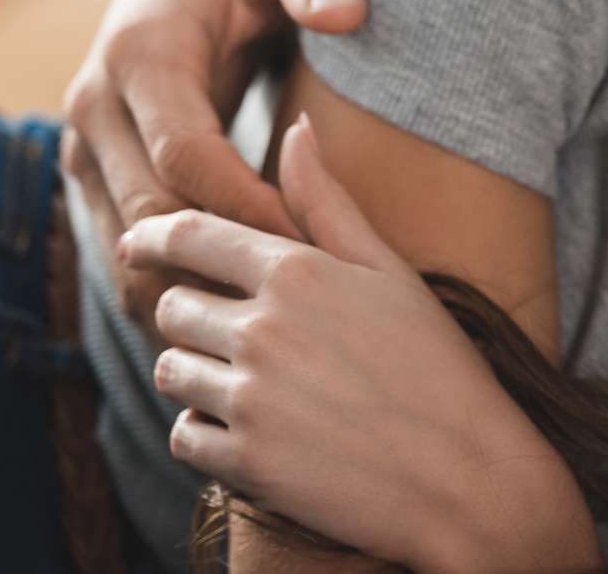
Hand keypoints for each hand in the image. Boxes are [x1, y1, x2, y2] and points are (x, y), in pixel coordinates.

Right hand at [65, 0, 364, 321]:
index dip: (249, 209)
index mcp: (138, 53)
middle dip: (223, 266)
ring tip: (276, 331)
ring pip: (127, 251)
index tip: (317, 242)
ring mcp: (88, 147)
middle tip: (305, 308)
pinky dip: (179, 287)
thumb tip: (344, 11)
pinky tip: (243, 316)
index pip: (185, 158)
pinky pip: (129, 252)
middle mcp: (94, 106)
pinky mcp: (100, 175)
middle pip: (148, 218)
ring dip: (194, 293)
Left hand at [122, 121, 601, 573]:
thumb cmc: (438, 367)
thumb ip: (327, 202)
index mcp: (298, 272)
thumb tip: (296, 129)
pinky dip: (206, 434)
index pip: (188, 235)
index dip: (153, 236)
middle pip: (171, 306)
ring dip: (197, 376)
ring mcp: (251, 399)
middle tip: (240, 336)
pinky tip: (254, 431)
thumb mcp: (390, 272)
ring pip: (170, 371)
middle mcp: (263, 330)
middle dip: (194, 317)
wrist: (469, 477)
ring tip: (253, 386)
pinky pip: (183, 435)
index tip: (138, 244)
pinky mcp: (245, 463)